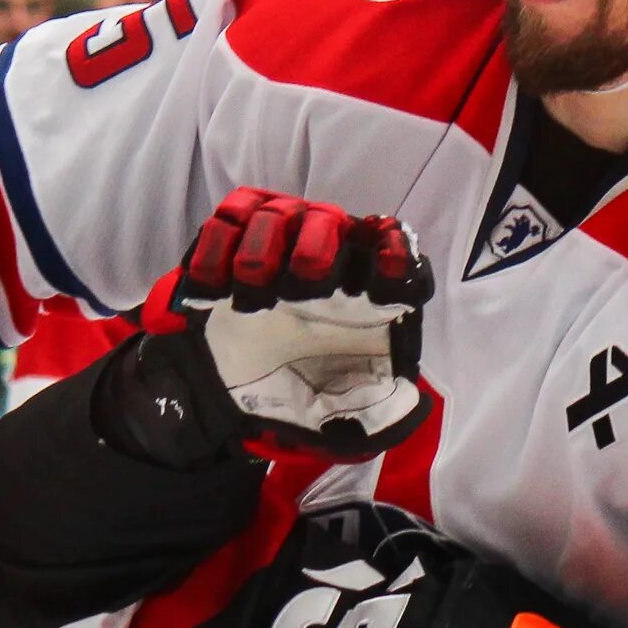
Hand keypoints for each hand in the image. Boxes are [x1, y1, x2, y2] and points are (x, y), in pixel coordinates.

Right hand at [135, 188, 434, 460]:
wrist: (236, 391)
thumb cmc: (304, 393)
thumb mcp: (347, 416)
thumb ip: (382, 413)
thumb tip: (414, 405)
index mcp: (366, 292)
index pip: (391, 253)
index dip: (391, 255)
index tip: (384, 276)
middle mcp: (327, 255)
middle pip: (328, 220)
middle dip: (316, 251)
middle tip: (296, 296)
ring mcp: (278, 242)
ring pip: (275, 212)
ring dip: (261, 251)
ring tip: (251, 301)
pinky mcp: (231, 240)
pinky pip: (224, 220)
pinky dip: (215, 251)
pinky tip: (212, 293)